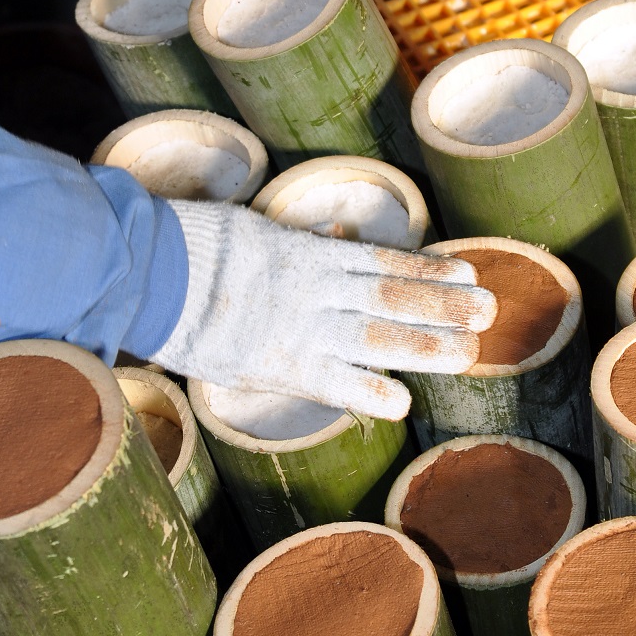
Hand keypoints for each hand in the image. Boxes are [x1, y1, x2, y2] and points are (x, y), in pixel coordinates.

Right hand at [148, 202, 497, 419]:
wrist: (146, 268)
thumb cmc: (192, 246)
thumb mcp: (252, 231)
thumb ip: (297, 247)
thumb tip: (334, 241)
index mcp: (308, 253)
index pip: (383, 262)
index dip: (428, 269)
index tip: (465, 271)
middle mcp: (315, 288)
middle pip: (393, 297)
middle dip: (444, 304)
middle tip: (488, 309)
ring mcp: (299, 326)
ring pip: (377, 336)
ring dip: (426, 345)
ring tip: (469, 353)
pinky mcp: (276, 363)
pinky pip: (332, 382)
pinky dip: (367, 392)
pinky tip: (401, 404)